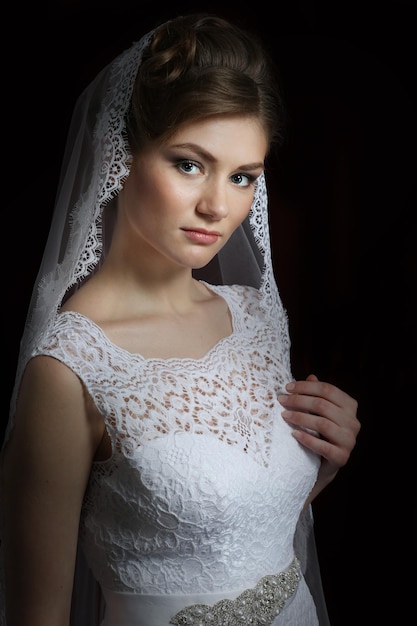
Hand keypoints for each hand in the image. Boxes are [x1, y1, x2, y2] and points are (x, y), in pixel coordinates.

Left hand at [278, 374, 359, 493]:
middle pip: (323, 405)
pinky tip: (294, 434)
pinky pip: (323, 446)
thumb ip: (317, 395)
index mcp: (349, 405)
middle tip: (281, 401)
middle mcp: (353, 422)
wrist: (323, 463)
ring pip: (322, 424)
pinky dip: (307, 439)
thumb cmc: (320, 432)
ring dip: (300, 417)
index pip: (327, 390)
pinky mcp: (342, 457)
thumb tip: (311, 376)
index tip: (287, 387)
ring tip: (284, 415)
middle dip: (299, 401)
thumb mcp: (318, 411)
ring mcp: (349, 440)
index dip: (306, 387)